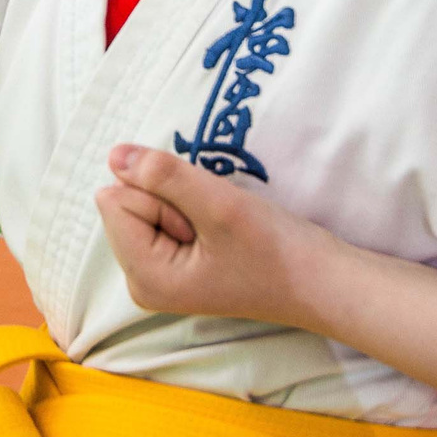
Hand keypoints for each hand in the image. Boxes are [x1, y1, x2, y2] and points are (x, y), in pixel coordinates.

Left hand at [94, 145, 324, 327]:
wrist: (323, 282)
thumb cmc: (276, 250)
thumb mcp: (218, 204)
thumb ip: (162, 176)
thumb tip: (114, 154)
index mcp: (143, 278)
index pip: (114, 200)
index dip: (160, 195)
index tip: (204, 221)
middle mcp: (142, 282)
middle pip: (128, 204)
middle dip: (172, 201)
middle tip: (218, 226)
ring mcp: (160, 276)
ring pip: (149, 206)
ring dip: (187, 204)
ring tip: (224, 231)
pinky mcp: (178, 266)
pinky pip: (167, 217)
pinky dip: (195, 213)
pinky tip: (224, 233)